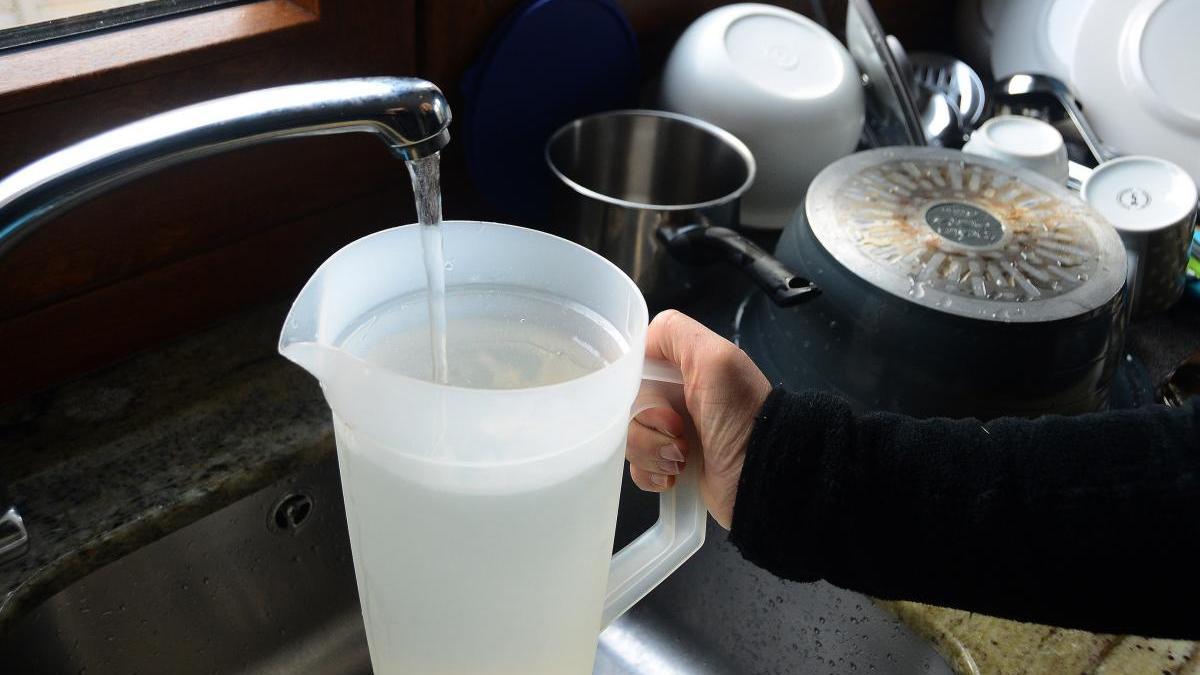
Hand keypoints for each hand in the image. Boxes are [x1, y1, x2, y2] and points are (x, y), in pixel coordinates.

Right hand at [627, 310, 771, 528]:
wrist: (761, 475)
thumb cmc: (740, 414)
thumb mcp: (714, 358)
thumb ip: (674, 333)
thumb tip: (641, 344)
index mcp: (683, 367)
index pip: (635, 364)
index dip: (634, 381)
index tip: (655, 394)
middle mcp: (675, 397)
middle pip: (626, 404)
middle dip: (647, 422)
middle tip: (678, 429)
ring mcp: (670, 434)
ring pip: (629, 437)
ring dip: (651, 451)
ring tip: (681, 458)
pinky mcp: (668, 466)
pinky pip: (637, 467)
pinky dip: (652, 473)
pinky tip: (674, 476)